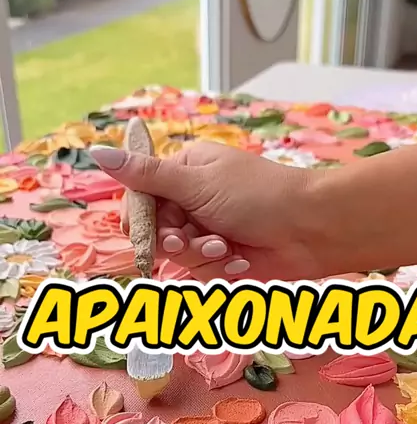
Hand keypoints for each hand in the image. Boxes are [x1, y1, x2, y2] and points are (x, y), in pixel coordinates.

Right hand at [90, 141, 324, 280]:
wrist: (312, 230)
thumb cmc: (259, 195)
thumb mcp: (198, 182)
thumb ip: (146, 175)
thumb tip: (98, 152)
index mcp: (184, 171)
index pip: (140, 197)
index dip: (139, 218)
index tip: (145, 230)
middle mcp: (192, 200)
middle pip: (154, 230)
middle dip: (171, 240)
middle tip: (184, 240)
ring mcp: (207, 230)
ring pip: (176, 256)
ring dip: (199, 254)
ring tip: (225, 246)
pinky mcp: (223, 258)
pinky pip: (200, 272)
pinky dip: (218, 268)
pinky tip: (240, 260)